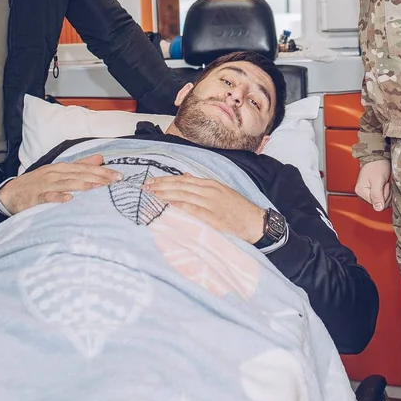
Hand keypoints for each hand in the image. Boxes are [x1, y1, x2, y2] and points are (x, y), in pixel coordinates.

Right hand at [0, 155, 119, 214]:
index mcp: (61, 168)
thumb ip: (80, 165)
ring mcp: (45, 185)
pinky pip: (48, 197)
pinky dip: (58, 197)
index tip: (119, 176)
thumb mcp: (59, 172)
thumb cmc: (38, 183)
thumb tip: (100, 158)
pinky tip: (69, 199)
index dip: (103, 172)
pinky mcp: (35, 197)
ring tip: (98, 188)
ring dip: (83, 185)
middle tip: (115, 182)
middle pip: (79, 174)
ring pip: (66, 184)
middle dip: (98, 177)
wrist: (10, 193)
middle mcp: (55, 174)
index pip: (85, 168)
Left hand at [145, 174, 266, 243]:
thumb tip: (185, 177)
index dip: (166, 180)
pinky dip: (179, 206)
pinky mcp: (214, 217)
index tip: (151, 181)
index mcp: (211, 184)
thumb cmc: (238, 209)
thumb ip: (202, 185)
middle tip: (145, 187)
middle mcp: (210, 191)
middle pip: (180, 186)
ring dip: (165, 195)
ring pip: (184, 196)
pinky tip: (167, 206)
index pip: (183, 180)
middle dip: (161, 186)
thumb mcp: (221, 192)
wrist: (256, 223)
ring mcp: (212, 203)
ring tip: (151, 195)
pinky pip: (193, 210)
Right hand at [355, 159, 391, 211]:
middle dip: (386, 194)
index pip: (376, 204)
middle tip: (385, 183)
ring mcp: (368, 191)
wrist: (378, 156)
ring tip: (385, 182)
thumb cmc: (377, 165)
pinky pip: (382, 195)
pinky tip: (385, 183)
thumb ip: (377, 195)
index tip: (384, 185)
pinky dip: (386, 190)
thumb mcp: (377, 181)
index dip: (384, 196)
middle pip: (379, 203)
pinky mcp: (373, 189)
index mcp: (361, 191)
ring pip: (382, 200)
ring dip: (387, 192)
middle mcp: (363, 193)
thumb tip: (378, 208)